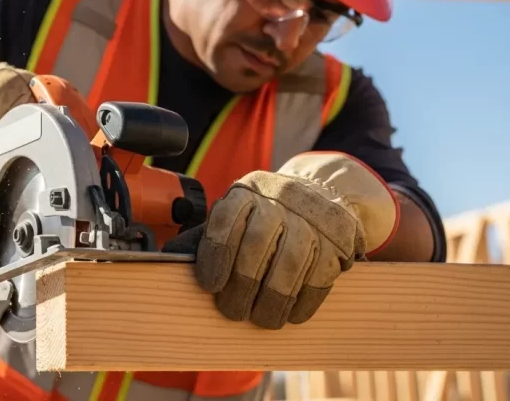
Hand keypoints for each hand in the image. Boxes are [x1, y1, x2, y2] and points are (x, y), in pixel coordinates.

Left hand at [165, 152, 398, 328]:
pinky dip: (302, 303)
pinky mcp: (338, 241)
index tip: (209, 285)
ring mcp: (312, 220)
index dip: (215, 256)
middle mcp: (280, 199)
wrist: (325, 195)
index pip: (226, 220)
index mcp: (247, 191)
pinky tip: (290, 313)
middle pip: (257, 247)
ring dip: (271, 301)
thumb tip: (171, 260)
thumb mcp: (236, 212)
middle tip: (232, 311)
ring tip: (260, 318)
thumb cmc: (267, 213)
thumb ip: (209, 235)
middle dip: (241, 287)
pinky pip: (318, 279)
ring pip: (288, 267)